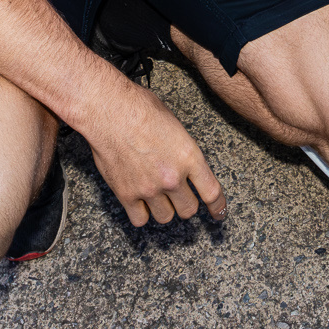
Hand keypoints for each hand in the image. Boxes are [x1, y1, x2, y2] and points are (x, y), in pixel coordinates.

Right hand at [80, 77, 227, 226]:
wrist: (109, 111)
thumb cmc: (140, 109)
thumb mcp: (175, 126)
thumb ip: (184, 152)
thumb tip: (185, 164)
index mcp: (189, 157)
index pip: (211, 192)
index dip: (218, 207)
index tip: (219, 213)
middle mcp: (172, 177)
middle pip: (188, 210)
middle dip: (185, 204)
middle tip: (178, 196)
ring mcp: (149, 188)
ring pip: (165, 217)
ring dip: (164, 209)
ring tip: (157, 196)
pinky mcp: (126, 194)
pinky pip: (140, 219)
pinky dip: (141, 214)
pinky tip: (140, 203)